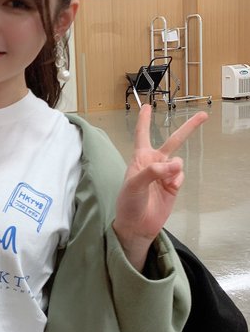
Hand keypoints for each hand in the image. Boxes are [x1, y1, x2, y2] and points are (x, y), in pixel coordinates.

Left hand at [113, 104, 207, 270]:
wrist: (137, 225)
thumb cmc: (128, 203)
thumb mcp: (134, 185)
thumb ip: (152, 172)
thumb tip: (174, 165)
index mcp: (140, 158)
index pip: (142, 134)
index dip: (145, 120)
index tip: (147, 107)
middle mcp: (153, 162)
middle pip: (173, 140)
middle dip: (188, 128)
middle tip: (203, 115)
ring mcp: (164, 174)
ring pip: (179, 161)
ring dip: (174, 170)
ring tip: (166, 182)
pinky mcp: (173, 185)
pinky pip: (181, 176)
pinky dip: (177, 181)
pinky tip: (170, 188)